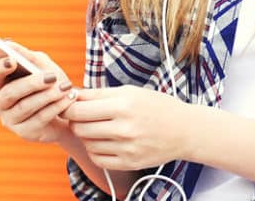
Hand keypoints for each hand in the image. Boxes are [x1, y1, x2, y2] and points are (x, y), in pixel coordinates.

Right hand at [0, 41, 76, 143]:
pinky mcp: (25, 132)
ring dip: (48, 96)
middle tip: (51, 77)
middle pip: (10, 93)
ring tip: (65, 87)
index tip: (12, 60)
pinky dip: (56, 107)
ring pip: (25, 107)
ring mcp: (10, 120)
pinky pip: (40, 119)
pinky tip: (68, 98)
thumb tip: (8, 44)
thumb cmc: (48, 83)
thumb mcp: (41, 65)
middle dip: (31, 84)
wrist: (65, 110)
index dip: (0, 67)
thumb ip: (26, 55)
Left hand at [62, 85, 190, 171]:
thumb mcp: (130, 92)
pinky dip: (95, 150)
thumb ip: (99, 94)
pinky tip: (103, 142)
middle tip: (83, 116)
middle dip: (76, 121)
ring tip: (98, 128)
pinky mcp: (129, 163)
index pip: (79, 109)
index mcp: (124, 104)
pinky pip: (98, 159)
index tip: (69, 105)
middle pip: (79, 127)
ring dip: (87, 136)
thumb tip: (71, 95)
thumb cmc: (157, 106)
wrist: (185, 130)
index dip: (69, 107)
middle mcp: (125, 127)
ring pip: (87, 143)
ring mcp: (127, 148)